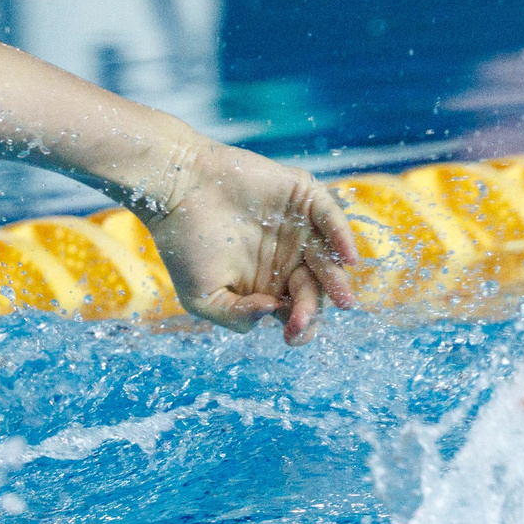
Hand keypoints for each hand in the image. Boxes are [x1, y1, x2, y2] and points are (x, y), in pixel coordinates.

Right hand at [142, 142, 359, 343]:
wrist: (175, 189)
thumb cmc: (184, 244)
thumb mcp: (202, 297)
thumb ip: (235, 316)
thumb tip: (271, 313)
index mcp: (268, 286)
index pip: (296, 313)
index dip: (300, 328)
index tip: (291, 334)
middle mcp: (288, 260)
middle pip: (314, 290)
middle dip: (313, 308)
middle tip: (303, 318)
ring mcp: (298, 229)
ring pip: (328, 259)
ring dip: (336, 280)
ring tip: (342, 298)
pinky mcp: (302, 198)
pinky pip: (331, 218)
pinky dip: (342, 236)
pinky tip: (348, 257)